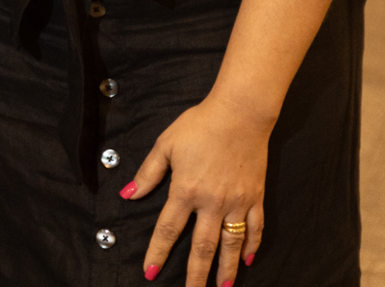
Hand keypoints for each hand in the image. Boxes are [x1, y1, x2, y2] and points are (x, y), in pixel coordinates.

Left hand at [125, 96, 270, 284]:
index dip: (158, 253)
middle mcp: (212, 203)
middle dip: (196, 275)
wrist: (240, 115)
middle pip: (202, 247)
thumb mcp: (166, 145)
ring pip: (231, 245)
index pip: (168, 229)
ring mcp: (237, 202)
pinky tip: (248, 260)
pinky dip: (252, 245)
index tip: (151, 273)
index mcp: (186, 190)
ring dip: (226, 270)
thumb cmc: (199, 126)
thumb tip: (129, 194)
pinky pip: (255, 228)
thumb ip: (148, 173)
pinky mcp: (255, 197)